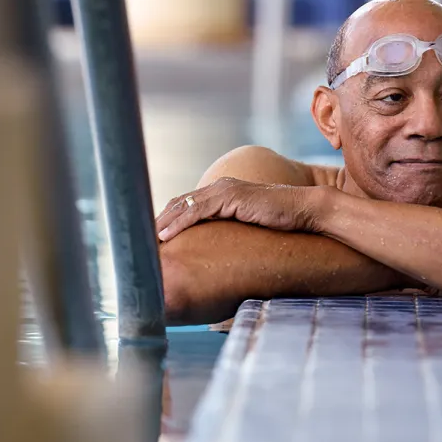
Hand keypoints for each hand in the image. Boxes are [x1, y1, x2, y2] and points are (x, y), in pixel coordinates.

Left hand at [155, 177, 321, 241]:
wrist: (305, 211)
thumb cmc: (282, 224)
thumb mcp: (249, 227)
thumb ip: (231, 232)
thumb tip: (218, 254)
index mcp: (222, 192)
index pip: (184, 205)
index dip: (165, 221)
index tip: (149, 240)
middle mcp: (219, 187)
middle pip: (177, 203)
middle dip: (156, 222)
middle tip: (137, 242)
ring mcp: (224, 190)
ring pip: (182, 206)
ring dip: (160, 224)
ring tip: (143, 242)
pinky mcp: (231, 197)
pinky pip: (196, 210)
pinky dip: (177, 223)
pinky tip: (164, 236)